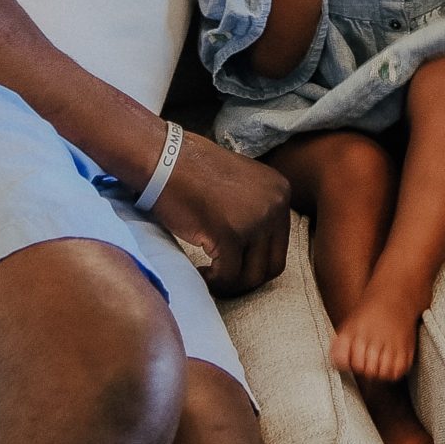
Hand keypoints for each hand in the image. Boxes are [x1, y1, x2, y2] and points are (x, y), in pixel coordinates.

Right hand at [146, 127, 291, 296]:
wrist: (164, 159)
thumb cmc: (194, 172)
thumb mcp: (242, 184)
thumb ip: (257, 209)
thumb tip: (257, 252)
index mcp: (280, 192)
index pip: (279, 246)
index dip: (254, 263)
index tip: (232, 263)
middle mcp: (275, 204)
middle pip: (272, 265)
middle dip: (245, 279)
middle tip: (222, 276)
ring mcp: (255, 219)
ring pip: (251, 277)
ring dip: (230, 284)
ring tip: (209, 274)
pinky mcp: (230, 234)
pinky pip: (227, 276)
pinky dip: (213, 282)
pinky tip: (200, 272)